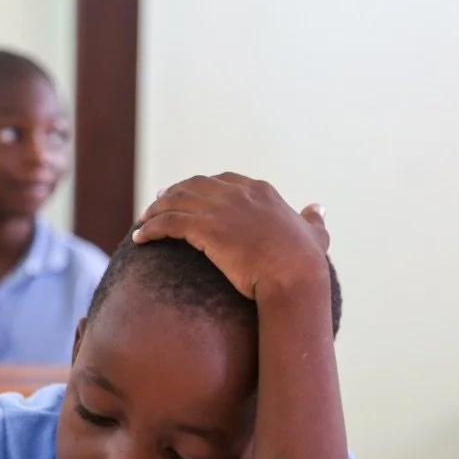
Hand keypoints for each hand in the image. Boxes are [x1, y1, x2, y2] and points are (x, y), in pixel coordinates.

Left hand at [132, 173, 328, 298]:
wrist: (294, 277)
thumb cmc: (305, 263)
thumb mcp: (314, 235)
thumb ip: (313, 220)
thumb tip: (319, 207)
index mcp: (260, 192)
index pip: (222, 181)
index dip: (199, 187)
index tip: (186, 194)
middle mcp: (237, 194)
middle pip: (192, 186)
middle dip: (171, 193)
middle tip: (156, 204)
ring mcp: (219, 208)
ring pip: (174, 201)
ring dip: (154, 210)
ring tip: (143, 222)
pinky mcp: (204, 228)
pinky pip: (167, 222)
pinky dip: (149, 228)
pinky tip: (139, 238)